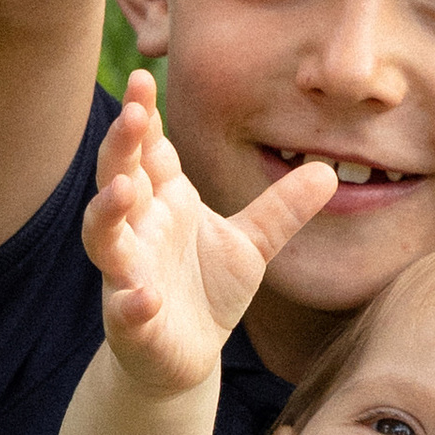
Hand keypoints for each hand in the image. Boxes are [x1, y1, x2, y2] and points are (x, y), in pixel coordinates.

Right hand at [83, 68, 333, 394]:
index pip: (148, 150)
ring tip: (122, 191)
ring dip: (107, 213)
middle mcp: (139, 232)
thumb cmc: (207, 290)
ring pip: (105, 238)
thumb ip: (282, 209)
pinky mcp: (131, 323)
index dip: (142, 116)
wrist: (183, 357)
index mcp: (164, 203)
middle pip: (118, 178)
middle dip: (120, 147)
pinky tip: (142, 296)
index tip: (143, 76)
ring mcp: (128, 275)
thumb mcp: (252, 244)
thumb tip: (329, 170)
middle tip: (131, 114)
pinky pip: (125, 309)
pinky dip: (131, 301)